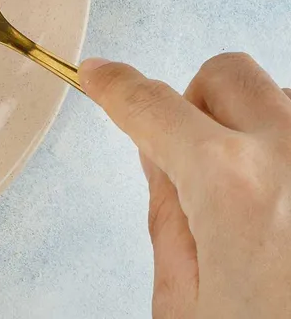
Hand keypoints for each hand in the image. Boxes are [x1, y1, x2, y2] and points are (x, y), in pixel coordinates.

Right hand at [81, 54, 290, 318]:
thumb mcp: (185, 304)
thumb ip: (167, 216)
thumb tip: (160, 158)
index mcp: (230, 185)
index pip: (151, 107)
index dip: (114, 87)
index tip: (101, 76)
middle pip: (226, 76)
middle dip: (196, 105)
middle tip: (192, 162)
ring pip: (283, 102)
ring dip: (258, 133)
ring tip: (262, 208)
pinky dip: (290, 160)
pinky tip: (290, 215)